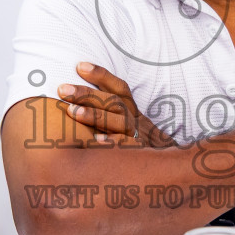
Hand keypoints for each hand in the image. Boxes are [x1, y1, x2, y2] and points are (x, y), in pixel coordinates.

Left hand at [56, 62, 174, 146]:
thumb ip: (110, 116)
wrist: (172, 168)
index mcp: (133, 111)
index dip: (101, 75)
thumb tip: (77, 105)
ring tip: (72, 111)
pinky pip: (127, 148)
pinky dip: (113, 143)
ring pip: (118, 121)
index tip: (79, 65)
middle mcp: (136, 121)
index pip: (119, 88)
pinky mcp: (140, 155)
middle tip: (62, 89)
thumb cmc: (142, 146)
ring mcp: (139, 138)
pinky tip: (96, 142)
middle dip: (87, 94)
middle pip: (113, 102)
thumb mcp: (132, 127)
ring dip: (95, 115)